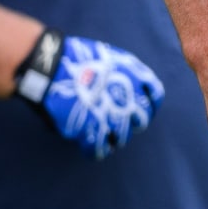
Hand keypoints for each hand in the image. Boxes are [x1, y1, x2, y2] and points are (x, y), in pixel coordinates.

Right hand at [16, 31, 163, 158]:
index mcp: (136, 76)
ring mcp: (111, 116)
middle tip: (117, 121)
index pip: (155, 97)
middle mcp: (129, 98)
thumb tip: (127, 92)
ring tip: (102, 133)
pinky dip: (95, 150)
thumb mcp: (112, 58)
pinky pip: (99, 150)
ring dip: (113, 137)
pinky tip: (90, 145)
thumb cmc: (78, 58)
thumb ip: (126, 75)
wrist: (52, 66)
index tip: (139, 107)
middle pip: (141, 121)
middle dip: (131, 123)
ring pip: (122, 137)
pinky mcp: (91, 131)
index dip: (148, 104)